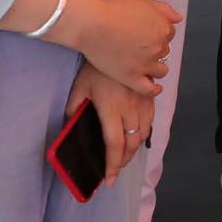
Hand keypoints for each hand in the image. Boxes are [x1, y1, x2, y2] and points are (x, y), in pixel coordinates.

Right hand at [65, 0, 178, 93]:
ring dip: (156, 68)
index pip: (168, 35)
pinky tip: (154, 88)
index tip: (146, 37)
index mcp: (163, 29)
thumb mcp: (144, 3)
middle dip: (154, 51)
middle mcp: (159, 47)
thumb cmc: (114, 11)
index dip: (156, 36)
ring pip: (161, 71)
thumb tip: (178, 18)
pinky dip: (154, 90)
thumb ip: (164, 10)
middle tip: (140, 50)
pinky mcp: (132, 78)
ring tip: (145, 67)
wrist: (93, 24)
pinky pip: (150, 89)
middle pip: (163, 52)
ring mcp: (146, 64)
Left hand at [69, 65, 155, 190]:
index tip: (109, 180)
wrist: (118, 41)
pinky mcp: (149, 95)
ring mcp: (143, 102)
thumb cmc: (95, 64)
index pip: (115, 145)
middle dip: (124, 161)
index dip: (113, 165)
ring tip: (124, 155)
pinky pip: (150, 121)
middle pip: (132, 144)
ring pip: (143, 134)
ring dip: (134, 149)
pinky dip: (143, 133)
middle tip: (114, 170)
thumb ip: (75, 107)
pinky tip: (136, 135)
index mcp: (112, 110)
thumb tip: (71, 122)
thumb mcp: (80, 86)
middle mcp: (131, 109)